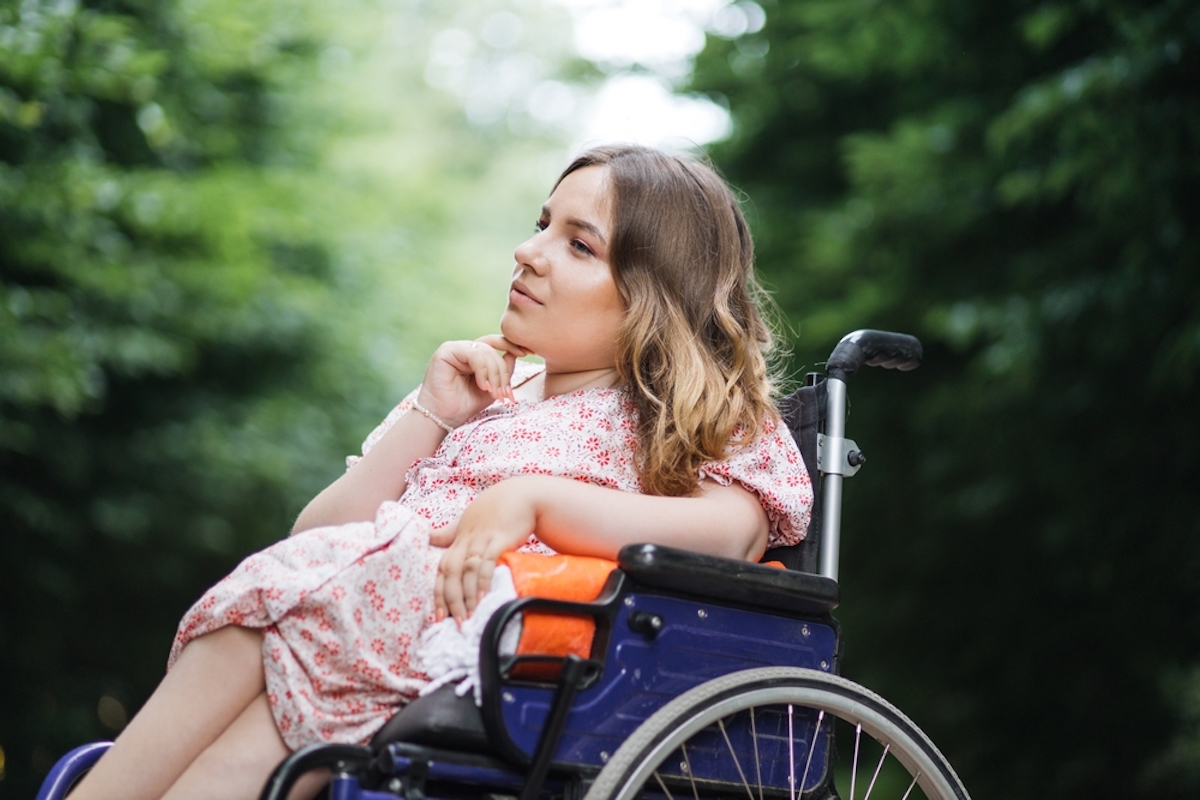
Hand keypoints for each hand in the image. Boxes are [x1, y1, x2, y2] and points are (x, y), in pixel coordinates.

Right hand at [417, 335, 529, 428]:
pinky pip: (473, 354)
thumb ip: (503, 371)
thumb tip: (517, 353)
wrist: (444, 418)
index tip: (529, 352)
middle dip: (503, 373)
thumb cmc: (465, 405)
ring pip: (485, 352)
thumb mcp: (492, 388)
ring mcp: (455, 348)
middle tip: (505, 394)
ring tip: (494, 394)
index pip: (496, 343)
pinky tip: (483, 386)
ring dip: (494, 375)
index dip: (512, 345)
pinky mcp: (446, 351)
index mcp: (474, 355)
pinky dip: (482, 371)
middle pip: (493, 350)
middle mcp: (464, 349)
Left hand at [434, 477, 541, 624]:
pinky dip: (482, 580)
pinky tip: (483, 596)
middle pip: (451, 572)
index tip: (438, 616)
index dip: (438, 593)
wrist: (523, 494)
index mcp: (458, 538)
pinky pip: (487, 561)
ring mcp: (482, 539)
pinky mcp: (500, 538)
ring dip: (466, 595)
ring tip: (468, 616)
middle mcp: (466, 539)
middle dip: (450, 599)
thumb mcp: (467, 518)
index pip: (442, 568)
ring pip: (467, 570)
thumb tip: (427, 537)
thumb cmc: (495, 508)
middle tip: (454, 622)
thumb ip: (448, 532)